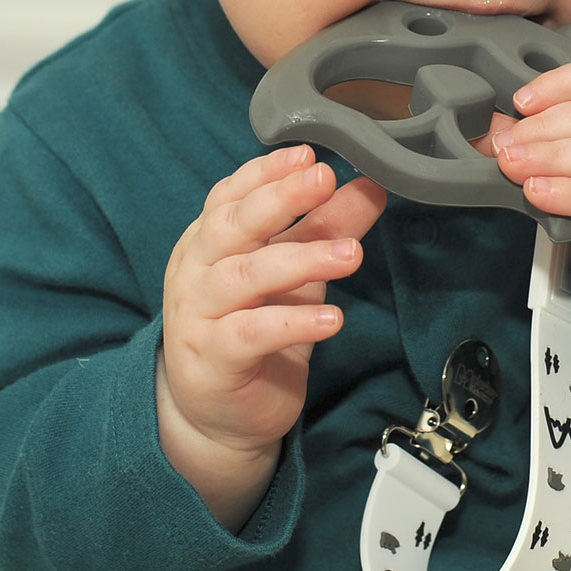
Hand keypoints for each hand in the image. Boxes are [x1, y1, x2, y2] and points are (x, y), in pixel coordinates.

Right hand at [158, 145, 385, 525]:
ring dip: (301, 260)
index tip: (307, 154)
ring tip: (351, 254)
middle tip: (324, 179)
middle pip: (234, 225)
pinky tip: (331, 318)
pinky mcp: (213, 359)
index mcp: (210, 239)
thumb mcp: (297, 273)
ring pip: (246, 276)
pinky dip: (292, 323)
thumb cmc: (255, 327)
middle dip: (280, 199)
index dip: (267, 172)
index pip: (231, 194)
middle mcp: (198, 269)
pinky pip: (250, 334)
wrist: (218, 416)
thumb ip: (327, 226)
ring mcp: (200, 314)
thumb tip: (372, 184)